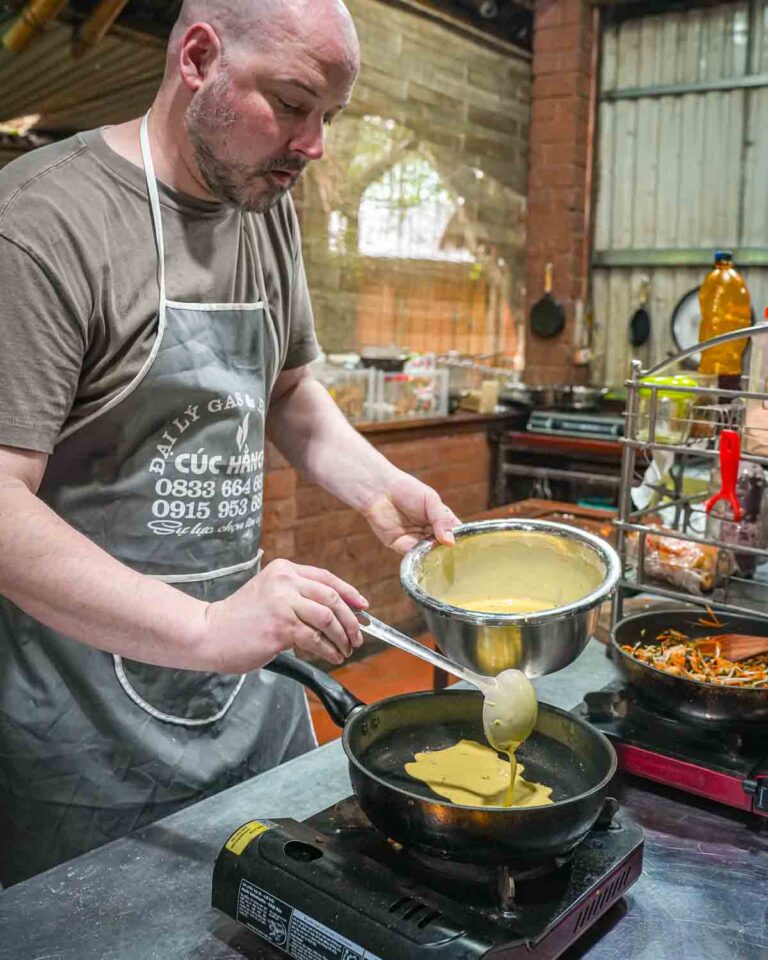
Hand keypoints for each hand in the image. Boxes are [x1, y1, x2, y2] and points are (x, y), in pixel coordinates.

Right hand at [201, 560, 367, 671]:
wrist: (209, 632)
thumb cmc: (239, 618)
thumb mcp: (269, 593)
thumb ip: (297, 596)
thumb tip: (335, 612)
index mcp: (284, 570)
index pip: (327, 578)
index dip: (350, 593)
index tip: (363, 606)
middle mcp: (285, 582)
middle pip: (333, 597)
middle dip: (351, 620)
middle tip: (358, 636)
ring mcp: (283, 604)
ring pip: (328, 618)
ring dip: (343, 637)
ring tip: (346, 649)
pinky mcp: (281, 627)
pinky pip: (316, 639)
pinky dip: (330, 650)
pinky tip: (333, 656)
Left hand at [362, 470, 460, 554]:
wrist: (380, 489)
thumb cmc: (407, 490)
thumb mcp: (430, 501)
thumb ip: (441, 520)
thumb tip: (450, 541)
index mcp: (439, 520)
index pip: (454, 533)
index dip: (461, 541)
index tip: (469, 550)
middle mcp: (428, 532)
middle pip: (442, 547)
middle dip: (447, 553)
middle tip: (455, 559)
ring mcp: (414, 540)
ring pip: (428, 554)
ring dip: (433, 557)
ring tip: (440, 558)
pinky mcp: (399, 545)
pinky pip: (411, 555)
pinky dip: (418, 557)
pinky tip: (424, 556)